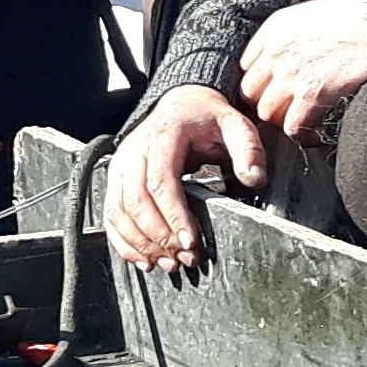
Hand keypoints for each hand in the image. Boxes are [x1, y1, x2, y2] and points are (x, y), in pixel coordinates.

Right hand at [109, 84, 271, 273]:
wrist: (180, 104)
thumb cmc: (206, 119)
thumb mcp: (234, 125)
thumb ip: (248, 149)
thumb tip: (255, 178)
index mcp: (163, 137)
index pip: (160, 181)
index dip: (173, 215)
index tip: (190, 241)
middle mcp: (134, 151)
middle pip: (136, 201)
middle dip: (159, 236)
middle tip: (185, 257)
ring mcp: (120, 166)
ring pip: (119, 211)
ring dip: (141, 243)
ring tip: (169, 263)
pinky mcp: (115, 181)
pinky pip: (111, 215)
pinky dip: (123, 242)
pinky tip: (144, 259)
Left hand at [234, 0, 366, 135]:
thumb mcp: (326, 12)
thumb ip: (303, 34)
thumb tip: (301, 54)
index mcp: (278, 25)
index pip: (248, 66)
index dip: (264, 84)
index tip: (280, 94)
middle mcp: (279, 47)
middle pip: (253, 93)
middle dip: (271, 107)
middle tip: (294, 116)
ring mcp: (294, 69)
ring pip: (269, 114)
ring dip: (287, 124)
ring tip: (308, 128)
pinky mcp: (316, 91)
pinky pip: (294, 127)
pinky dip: (305, 135)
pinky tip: (320, 134)